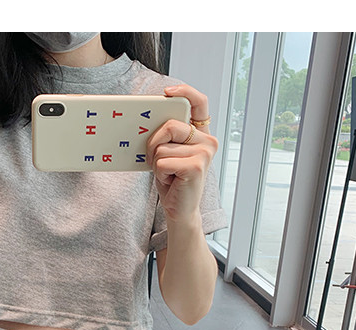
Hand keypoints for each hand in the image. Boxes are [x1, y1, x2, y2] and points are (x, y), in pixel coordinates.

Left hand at [146, 84, 218, 223]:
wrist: (179, 210)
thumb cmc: (172, 181)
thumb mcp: (169, 153)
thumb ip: (168, 136)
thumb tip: (148, 121)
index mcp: (201, 134)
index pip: (199, 103)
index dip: (185, 92)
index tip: (167, 92)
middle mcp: (208, 141)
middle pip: (171, 125)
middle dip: (154, 143)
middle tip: (155, 159)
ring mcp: (204, 153)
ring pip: (162, 147)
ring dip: (157, 163)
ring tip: (168, 174)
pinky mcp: (196, 166)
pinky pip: (163, 162)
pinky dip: (159, 174)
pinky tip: (170, 181)